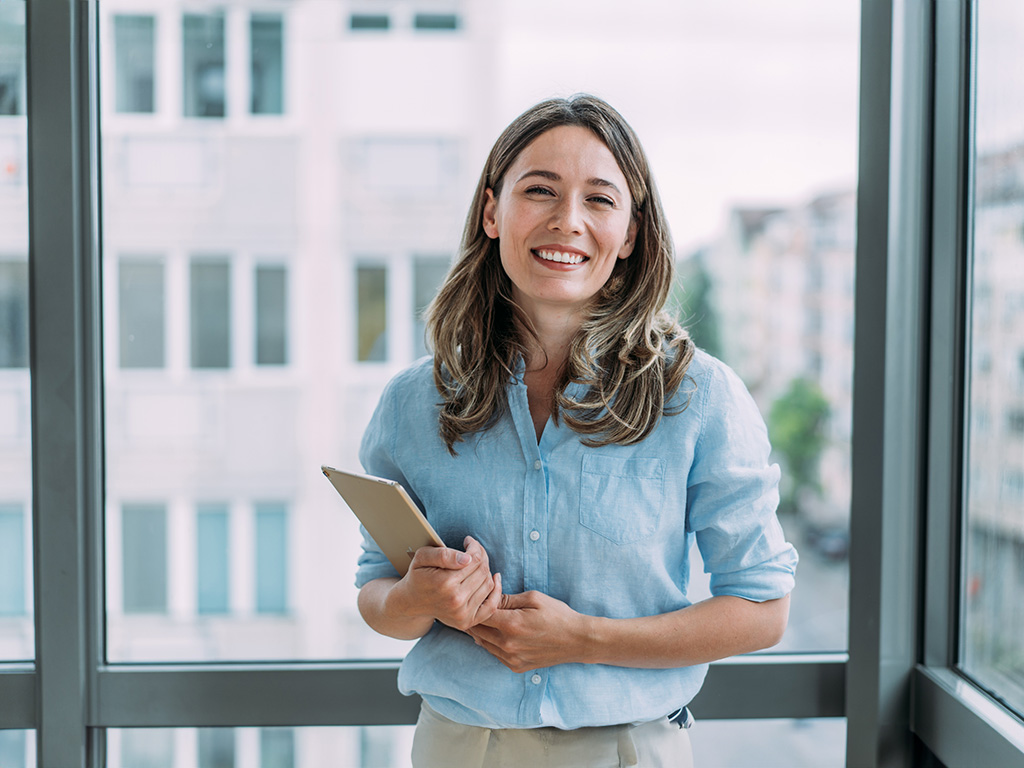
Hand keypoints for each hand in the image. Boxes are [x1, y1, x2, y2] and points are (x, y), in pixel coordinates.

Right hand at [388, 536, 501, 631]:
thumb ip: (443, 554)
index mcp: (444, 583)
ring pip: (488, 584)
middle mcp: (455, 600)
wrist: (412, 602)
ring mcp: (462, 614)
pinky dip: (496, 591)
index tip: (468, 542)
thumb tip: (467, 558)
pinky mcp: (467, 622)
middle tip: (473, 550)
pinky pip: (492, 605)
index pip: (474, 559)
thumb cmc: (418, 575)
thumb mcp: (422, 557)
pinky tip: (494, 578)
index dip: (474, 547)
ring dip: (486, 570)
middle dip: (481, 556)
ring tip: (475, 564)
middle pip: (483, 571)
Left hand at [467, 591, 589, 672]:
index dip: (476, 604)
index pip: (479, 614)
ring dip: (479, 631)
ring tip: (481, 618)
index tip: (478, 597)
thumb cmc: (557, 615)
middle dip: (473, 617)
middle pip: (477, 631)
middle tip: (473, 607)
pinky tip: (495, 633)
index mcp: (511, 624)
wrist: (576, 640)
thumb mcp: (533, 598)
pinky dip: (490, 643)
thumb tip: (490, 595)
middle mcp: (507, 645)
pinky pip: (494, 654)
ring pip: (483, 644)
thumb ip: (507, 598)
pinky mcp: (516, 667)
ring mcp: (511, 658)